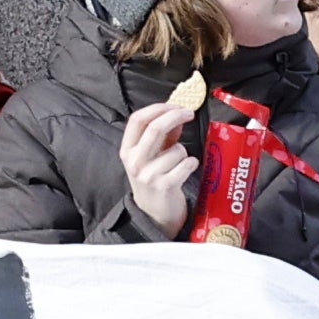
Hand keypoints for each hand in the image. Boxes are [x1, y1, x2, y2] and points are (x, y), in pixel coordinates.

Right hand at [116, 103, 197, 238]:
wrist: (153, 213)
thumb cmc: (153, 179)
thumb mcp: (150, 155)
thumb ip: (162, 135)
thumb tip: (178, 113)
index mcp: (127, 149)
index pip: (137, 119)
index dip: (158, 108)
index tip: (175, 105)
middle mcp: (134, 161)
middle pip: (155, 128)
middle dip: (175, 116)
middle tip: (189, 113)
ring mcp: (148, 174)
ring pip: (177, 149)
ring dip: (184, 153)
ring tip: (179, 164)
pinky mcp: (165, 186)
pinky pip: (186, 164)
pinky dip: (192, 164)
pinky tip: (185, 170)